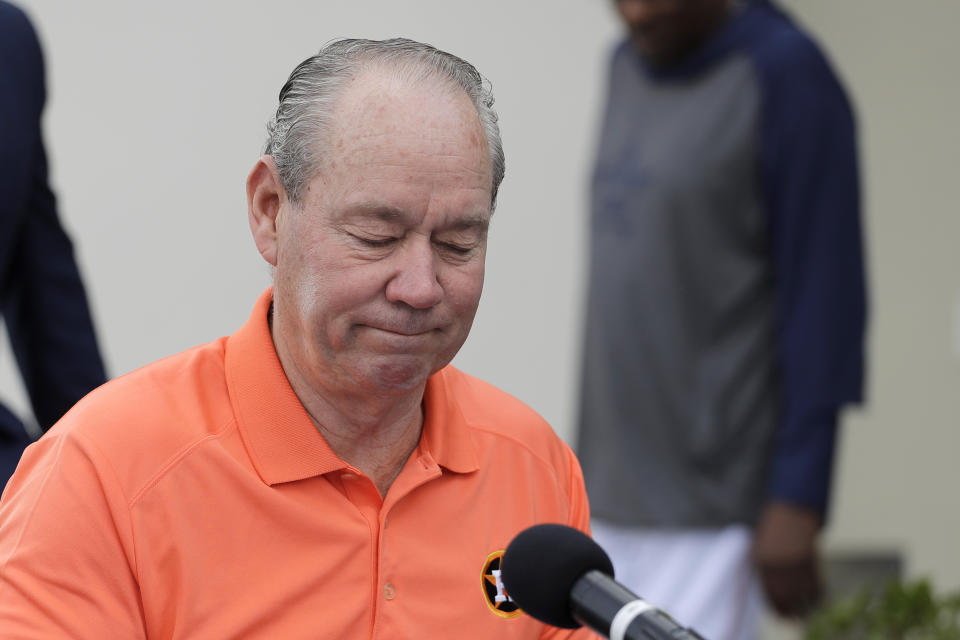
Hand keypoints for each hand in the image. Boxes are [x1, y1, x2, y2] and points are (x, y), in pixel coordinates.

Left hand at [751, 501, 822, 617]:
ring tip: (808, 611)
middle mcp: (776, 564)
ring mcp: (793, 561)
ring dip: (806, 605)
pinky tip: (819, 597)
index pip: (768, 593)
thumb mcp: (761, 546)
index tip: (781, 615)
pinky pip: (815, 582)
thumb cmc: (775, 527)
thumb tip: (771, 593)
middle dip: (791, 610)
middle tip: (796, 618)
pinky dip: (818, 593)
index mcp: (761, 561)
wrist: (792, 507)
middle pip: (785, 596)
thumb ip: (764, 568)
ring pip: (801, 592)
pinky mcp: (809, 558)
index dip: (776, 607)